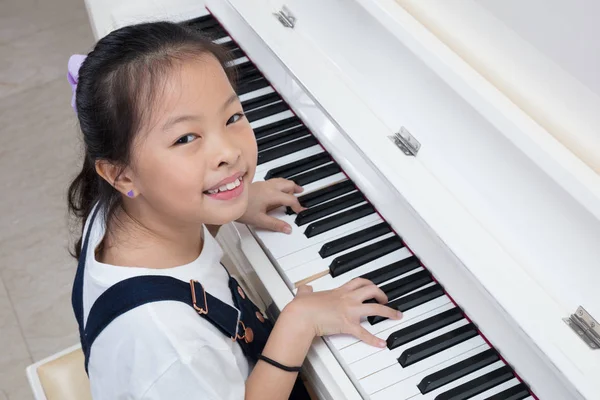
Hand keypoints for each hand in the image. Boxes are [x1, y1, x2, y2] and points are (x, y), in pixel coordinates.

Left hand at [237, 178, 305, 233]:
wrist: (227, 200)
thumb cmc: (242, 209)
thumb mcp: (260, 220)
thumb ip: (275, 225)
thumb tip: (287, 229)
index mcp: (272, 195)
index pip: (290, 199)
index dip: (297, 205)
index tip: (300, 211)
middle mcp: (269, 187)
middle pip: (288, 185)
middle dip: (296, 189)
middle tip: (302, 193)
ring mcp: (263, 184)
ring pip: (281, 181)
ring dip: (289, 184)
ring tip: (293, 188)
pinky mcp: (258, 184)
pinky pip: (274, 181)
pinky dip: (281, 183)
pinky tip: (277, 188)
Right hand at [283, 278, 402, 347]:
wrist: (302, 315)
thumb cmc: (303, 306)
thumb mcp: (304, 294)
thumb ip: (306, 290)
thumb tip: (305, 289)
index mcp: (339, 291)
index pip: (358, 282)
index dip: (368, 283)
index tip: (372, 287)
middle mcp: (348, 299)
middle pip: (371, 290)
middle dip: (381, 294)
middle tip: (385, 300)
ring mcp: (350, 311)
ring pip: (375, 308)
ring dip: (389, 312)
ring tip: (396, 316)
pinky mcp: (348, 325)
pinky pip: (365, 333)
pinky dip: (375, 340)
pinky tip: (382, 343)